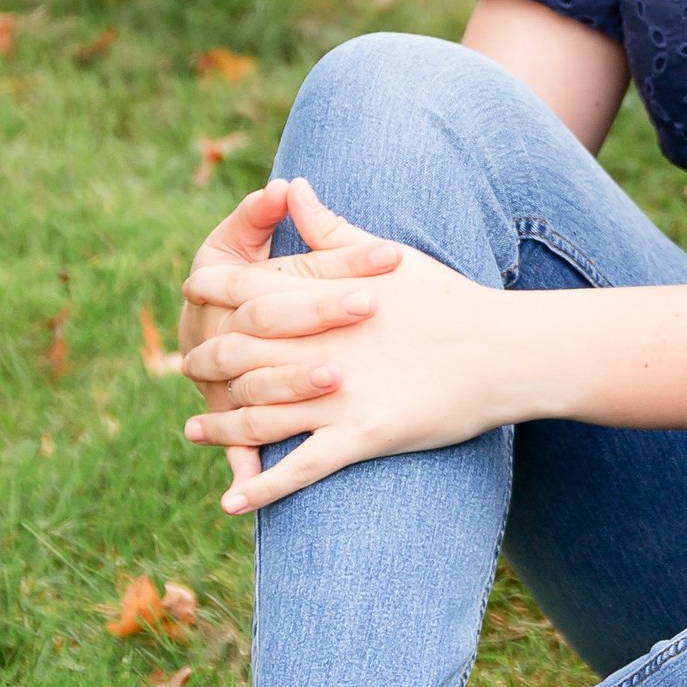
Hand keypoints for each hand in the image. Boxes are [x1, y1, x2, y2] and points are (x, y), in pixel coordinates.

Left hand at [182, 185, 515, 513]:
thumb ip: (329, 227)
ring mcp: (334, 398)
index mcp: (319, 301)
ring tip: (193, 429)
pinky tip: (231, 502)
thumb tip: (293, 184)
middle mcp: (316, 350)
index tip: (191, 291)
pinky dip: (260, 489)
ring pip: (256, 418)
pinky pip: (296, 470)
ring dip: (220, 428)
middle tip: (186, 367)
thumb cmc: (448, 301)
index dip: (213, 292)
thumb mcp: (383, 256)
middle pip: (238, 358)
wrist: (500, 351)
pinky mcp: (357, 439)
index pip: (245, 292)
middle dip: (205, 363)